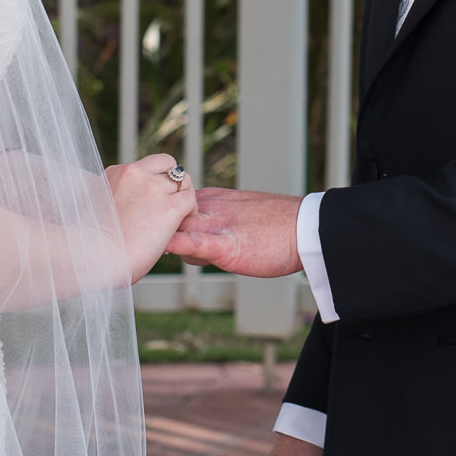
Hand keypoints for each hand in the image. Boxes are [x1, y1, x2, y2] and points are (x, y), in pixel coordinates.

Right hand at [105, 153, 197, 283]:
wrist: (96, 257)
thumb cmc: (93, 243)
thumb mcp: (97, 207)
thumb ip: (113, 198)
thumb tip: (126, 208)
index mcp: (115, 173)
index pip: (145, 166)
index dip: (154, 180)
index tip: (153, 198)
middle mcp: (135, 173)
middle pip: (168, 165)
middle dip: (173, 182)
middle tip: (172, 202)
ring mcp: (154, 188)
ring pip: (184, 180)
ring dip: (183, 196)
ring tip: (179, 216)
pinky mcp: (170, 207)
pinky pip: (190, 199)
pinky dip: (190, 212)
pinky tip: (180, 226)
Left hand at [164, 186, 303, 277]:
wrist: (308, 228)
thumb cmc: (277, 225)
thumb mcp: (237, 214)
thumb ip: (212, 222)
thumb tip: (192, 239)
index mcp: (210, 198)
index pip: (169, 208)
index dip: (158, 223)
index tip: (151, 235)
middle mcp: (208, 207)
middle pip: (166, 218)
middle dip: (153, 232)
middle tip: (147, 249)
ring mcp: (216, 225)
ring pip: (175, 230)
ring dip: (161, 241)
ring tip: (155, 257)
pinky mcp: (226, 246)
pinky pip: (194, 243)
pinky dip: (178, 245)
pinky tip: (167, 249)